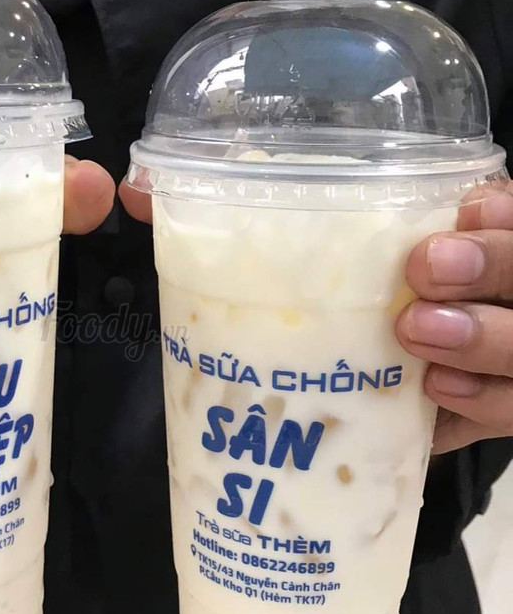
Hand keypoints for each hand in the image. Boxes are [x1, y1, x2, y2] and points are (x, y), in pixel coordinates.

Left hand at [120, 175, 512, 454]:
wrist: (341, 385)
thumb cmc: (306, 299)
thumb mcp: (287, 254)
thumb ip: (223, 219)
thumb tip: (137, 192)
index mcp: (454, 235)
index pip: (503, 213)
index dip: (498, 211)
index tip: (459, 203)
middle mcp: (485, 294)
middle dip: (492, 265)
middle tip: (423, 271)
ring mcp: (491, 357)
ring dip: (485, 342)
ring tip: (419, 338)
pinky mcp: (477, 414)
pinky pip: (493, 421)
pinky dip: (467, 413)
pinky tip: (432, 405)